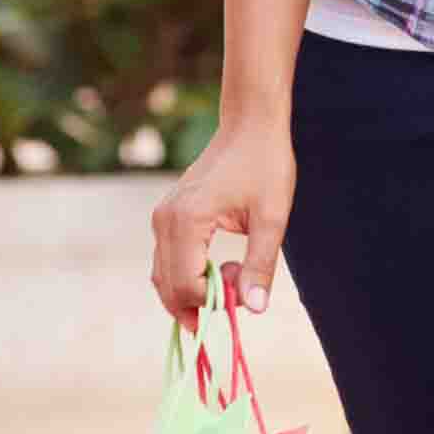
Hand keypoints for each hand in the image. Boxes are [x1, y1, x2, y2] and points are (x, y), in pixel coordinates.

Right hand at [151, 113, 296, 320]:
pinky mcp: (167, 216)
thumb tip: (254, 308)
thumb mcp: (272, 218)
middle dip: (200, 305)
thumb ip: (260, 264)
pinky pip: (167, 260)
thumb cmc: (265, 165)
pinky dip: (187, 276)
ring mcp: (162, 218)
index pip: (186, 286)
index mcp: (186, 220)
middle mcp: (164, 220)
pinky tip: (218, 269)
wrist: (250, 125)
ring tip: (231, 279)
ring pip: (163, 277)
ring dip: (193, 292)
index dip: (214, 302)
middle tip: (238, 296)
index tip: (245, 291)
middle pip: (167, 287)